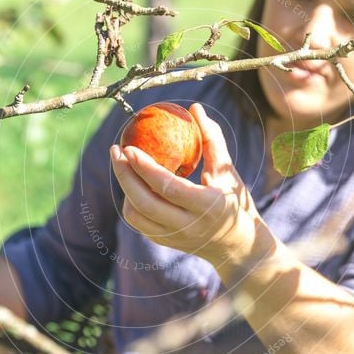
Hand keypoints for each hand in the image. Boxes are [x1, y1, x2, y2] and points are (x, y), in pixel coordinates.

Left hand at [110, 103, 267, 267]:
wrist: (237, 245)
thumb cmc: (234, 200)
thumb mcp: (227, 171)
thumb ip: (211, 139)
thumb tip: (194, 108)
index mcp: (206, 205)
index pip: (168, 187)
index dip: (144, 167)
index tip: (128, 147)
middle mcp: (188, 225)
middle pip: (144, 202)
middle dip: (124, 175)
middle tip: (116, 151)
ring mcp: (174, 237)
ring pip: (136, 215)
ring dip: (125, 188)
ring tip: (125, 165)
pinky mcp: (165, 243)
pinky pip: (139, 223)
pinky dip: (131, 202)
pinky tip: (133, 184)